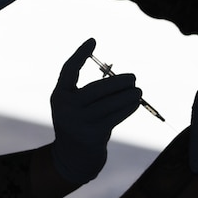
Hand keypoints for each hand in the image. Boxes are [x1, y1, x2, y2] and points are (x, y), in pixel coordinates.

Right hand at [50, 38, 141, 184]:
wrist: (73, 157)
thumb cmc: (80, 123)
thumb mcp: (75, 105)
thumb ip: (89, 90)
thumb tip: (121, 77)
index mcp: (59, 96)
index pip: (68, 70)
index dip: (80, 54)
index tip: (93, 40)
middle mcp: (65, 108)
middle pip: (96, 88)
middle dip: (119, 82)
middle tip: (134, 78)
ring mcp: (78, 122)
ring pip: (109, 103)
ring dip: (128, 95)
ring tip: (138, 90)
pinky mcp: (92, 134)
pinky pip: (115, 116)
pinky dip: (128, 108)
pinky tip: (136, 102)